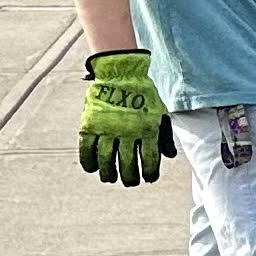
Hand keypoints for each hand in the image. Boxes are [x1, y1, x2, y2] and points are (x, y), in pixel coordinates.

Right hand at [77, 51, 172, 184]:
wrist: (120, 73)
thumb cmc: (143, 95)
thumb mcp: (159, 112)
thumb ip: (164, 134)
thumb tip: (170, 155)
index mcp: (147, 128)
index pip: (149, 158)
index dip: (149, 172)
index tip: (149, 178)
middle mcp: (127, 131)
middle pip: (127, 163)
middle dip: (129, 177)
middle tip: (130, 182)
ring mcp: (107, 128)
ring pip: (106, 159)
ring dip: (108, 173)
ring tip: (110, 178)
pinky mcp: (90, 124)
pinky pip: (86, 148)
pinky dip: (88, 161)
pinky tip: (92, 168)